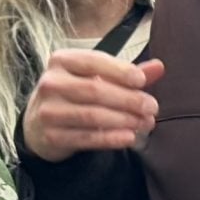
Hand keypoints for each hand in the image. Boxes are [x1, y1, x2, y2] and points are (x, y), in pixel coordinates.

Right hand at [20, 50, 164, 163]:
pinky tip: (129, 137)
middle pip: (95, 90)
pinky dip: (110, 139)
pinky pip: (86, 138)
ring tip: (145, 123)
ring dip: (123, 120)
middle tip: (152, 107)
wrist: (40, 122)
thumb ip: (126, 73)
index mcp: (62, 60)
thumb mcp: (95, 77)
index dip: (119, 70)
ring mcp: (48, 111)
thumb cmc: (75, 93)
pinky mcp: (51, 136)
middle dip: (128, 99)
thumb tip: (159, 67)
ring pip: (92, 115)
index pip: (93, 61)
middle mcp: (51, 83)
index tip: (142, 80)